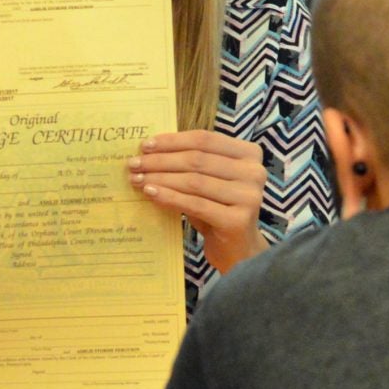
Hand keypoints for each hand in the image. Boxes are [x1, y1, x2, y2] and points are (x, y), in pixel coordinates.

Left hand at [128, 130, 267, 273]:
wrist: (238, 249)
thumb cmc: (218, 209)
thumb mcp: (207, 180)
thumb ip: (189, 163)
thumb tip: (149, 150)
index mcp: (249, 154)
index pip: (204, 139)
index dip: (173, 141)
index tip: (145, 145)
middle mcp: (254, 172)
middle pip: (197, 159)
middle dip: (161, 161)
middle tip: (134, 163)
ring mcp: (249, 196)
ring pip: (194, 181)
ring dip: (161, 178)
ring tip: (137, 179)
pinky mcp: (238, 220)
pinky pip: (195, 204)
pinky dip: (169, 197)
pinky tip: (150, 193)